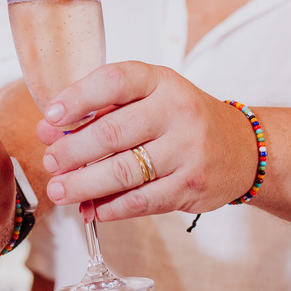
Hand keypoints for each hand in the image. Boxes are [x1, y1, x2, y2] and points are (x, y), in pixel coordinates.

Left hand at [36, 61, 259, 221]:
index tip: (50, 116)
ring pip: (123, 172)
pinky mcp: (191, 186)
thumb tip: (50, 130)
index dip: (77, 98)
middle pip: (112, 133)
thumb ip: (103, 108)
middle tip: (49, 162)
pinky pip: (142, 201)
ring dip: (84, 185)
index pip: (114, 82)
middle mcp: (177, 112)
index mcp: (160, 81)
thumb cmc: (180, 118)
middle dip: (72, 151)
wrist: (241, 148)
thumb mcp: (150, 97)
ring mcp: (187, 151)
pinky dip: (111, 208)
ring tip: (58, 190)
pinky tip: (91, 208)